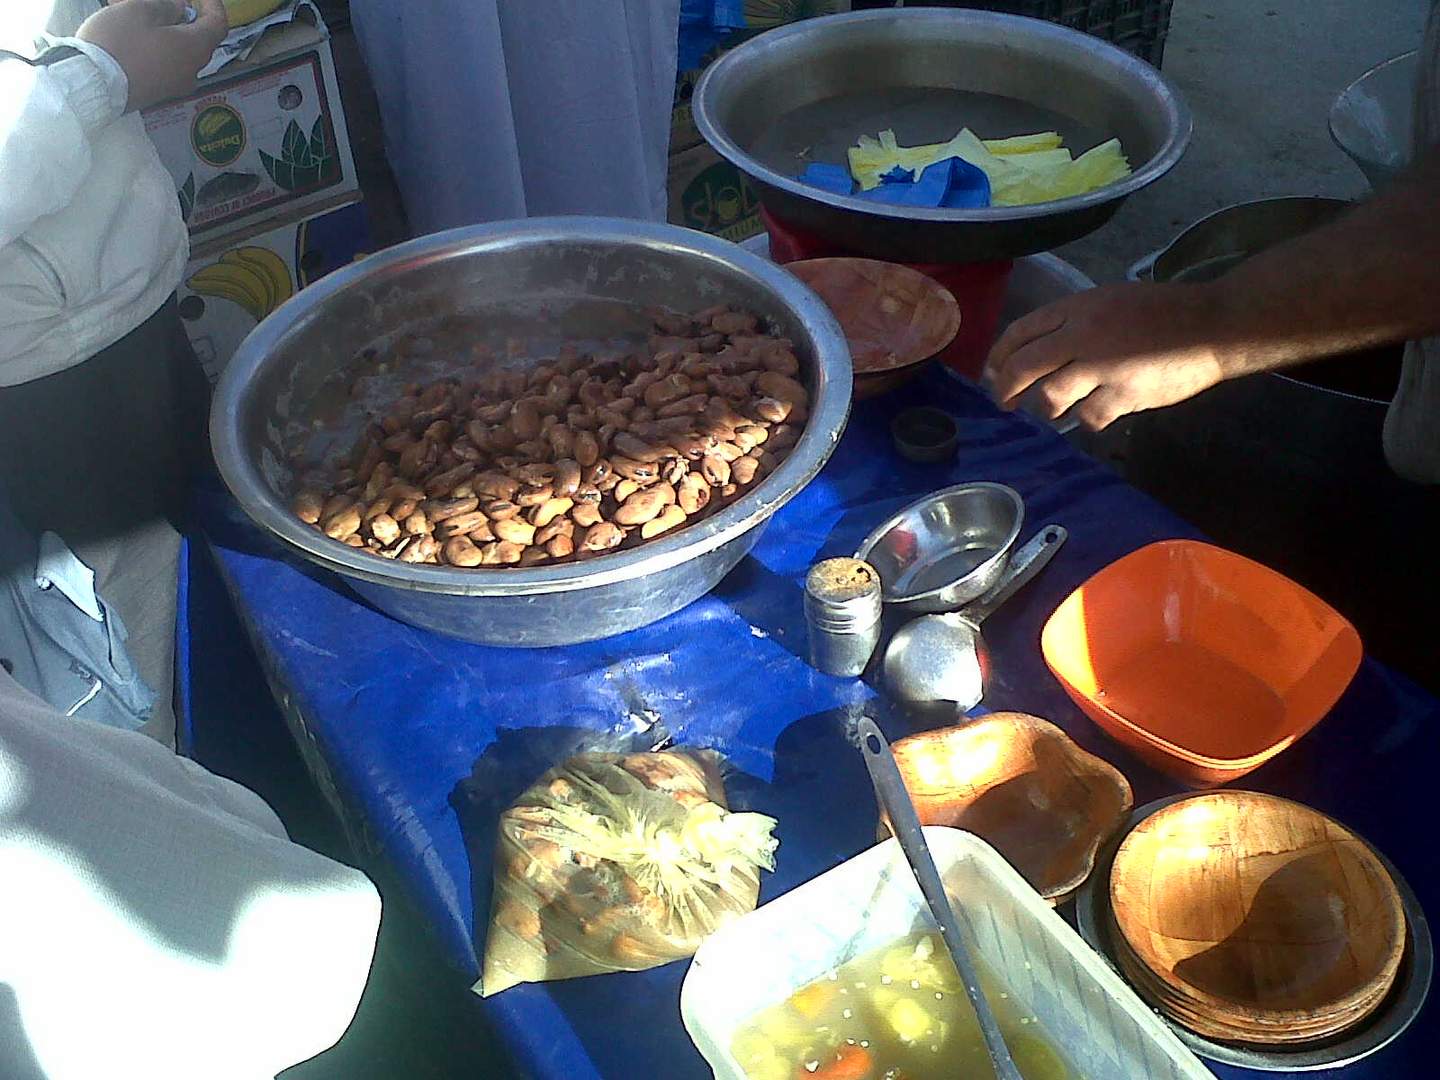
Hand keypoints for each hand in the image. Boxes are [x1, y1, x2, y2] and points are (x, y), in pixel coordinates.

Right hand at [77, 0, 228, 111]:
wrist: (92, 84)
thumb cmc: (118, 44)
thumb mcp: (140, 10)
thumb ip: (167, 5)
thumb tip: (180, 8)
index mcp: (195, 49)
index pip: (218, 24)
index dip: (212, 5)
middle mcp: (191, 71)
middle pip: (196, 37)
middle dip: (180, 15)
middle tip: (165, 2)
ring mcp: (174, 85)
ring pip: (175, 48)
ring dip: (162, 28)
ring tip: (137, 11)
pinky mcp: (156, 92)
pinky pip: (162, 62)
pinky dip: (153, 44)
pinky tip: (132, 30)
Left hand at [983, 282, 1230, 429]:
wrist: (1213, 326)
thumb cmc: (1161, 311)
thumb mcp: (1109, 301)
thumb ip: (1073, 322)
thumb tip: (1035, 352)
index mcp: (1079, 307)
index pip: (1021, 332)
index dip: (999, 356)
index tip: (993, 372)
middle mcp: (1084, 335)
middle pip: (1024, 368)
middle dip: (1006, 389)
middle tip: (1003, 401)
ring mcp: (1104, 368)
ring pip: (1050, 398)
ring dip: (1046, 408)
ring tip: (1053, 409)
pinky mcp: (1125, 396)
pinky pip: (1088, 418)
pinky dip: (1086, 419)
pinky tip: (1095, 413)